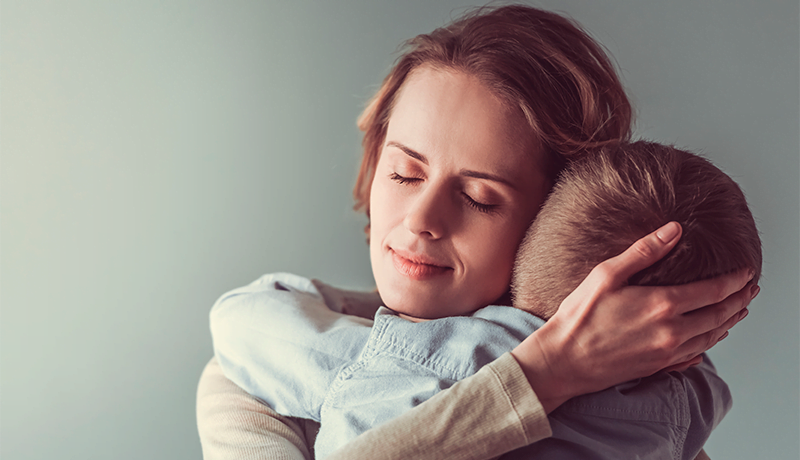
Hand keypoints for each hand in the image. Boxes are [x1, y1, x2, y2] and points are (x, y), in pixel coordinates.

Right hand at [511, 222, 756, 412]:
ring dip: (729, 322)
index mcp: (662, 304)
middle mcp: (672, 331)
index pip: (713, 291)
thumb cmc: (579, 316)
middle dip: (740, 301)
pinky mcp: (658, 367)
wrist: (563, 361)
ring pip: (711, 337)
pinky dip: (711, 343)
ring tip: (739, 311)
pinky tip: (711, 338)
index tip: (746, 271)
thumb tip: (674, 230)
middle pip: (719, 315)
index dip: (734, 280)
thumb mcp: (606, 275)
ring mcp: (667, 352)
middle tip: (751, 290)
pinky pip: (696, 355)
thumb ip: (643, 252)